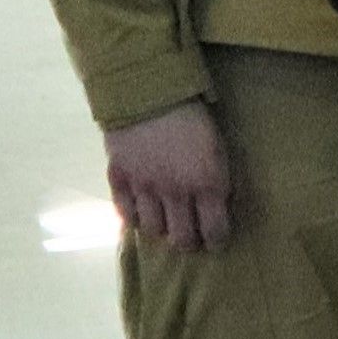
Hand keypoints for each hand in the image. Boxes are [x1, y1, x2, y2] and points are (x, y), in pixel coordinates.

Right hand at [105, 98, 232, 255]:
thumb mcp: (218, 149)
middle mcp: (175, 193)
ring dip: (162, 231)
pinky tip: (142, 214)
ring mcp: (144, 188)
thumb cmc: (194, 120)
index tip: (216, 242)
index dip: (216, 241)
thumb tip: (217, 207)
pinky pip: (126, 214)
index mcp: (207, 184)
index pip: (214, 230)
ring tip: (166, 224)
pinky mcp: (119, 180)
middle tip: (191, 239)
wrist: (149, 94)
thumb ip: (217, 181)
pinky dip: (134, 219)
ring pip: (153, 230)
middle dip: (189, 243)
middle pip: (181, 238)